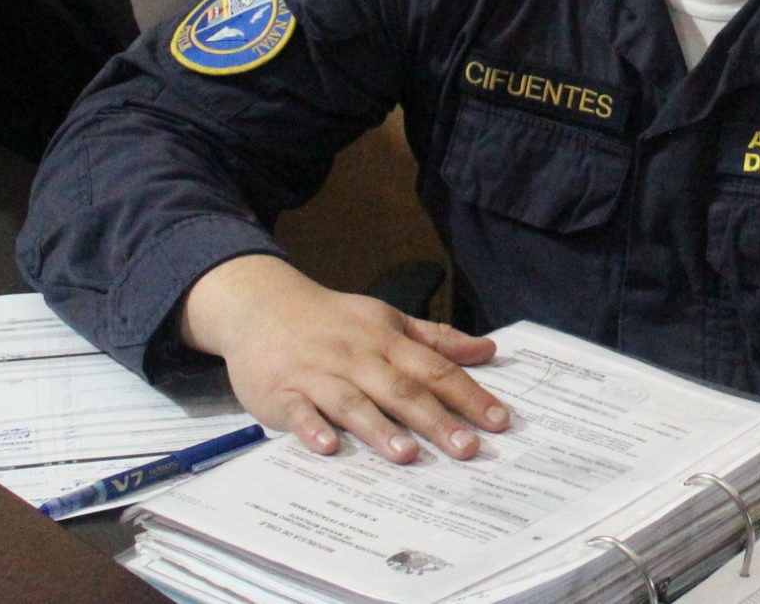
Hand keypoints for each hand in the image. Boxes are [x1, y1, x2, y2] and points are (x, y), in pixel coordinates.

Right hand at [179, 254, 508, 462]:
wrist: (260, 305)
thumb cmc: (333, 321)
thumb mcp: (387, 320)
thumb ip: (436, 339)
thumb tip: (488, 350)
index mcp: (388, 341)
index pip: (436, 368)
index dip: (469, 394)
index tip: (499, 421)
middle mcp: (358, 357)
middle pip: (402, 390)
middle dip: (436, 420)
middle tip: (467, 449)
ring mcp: (319, 375)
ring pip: (353, 402)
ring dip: (379, 428)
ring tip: (407, 455)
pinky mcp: (282, 393)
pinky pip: (299, 411)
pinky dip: (313, 428)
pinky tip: (328, 447)